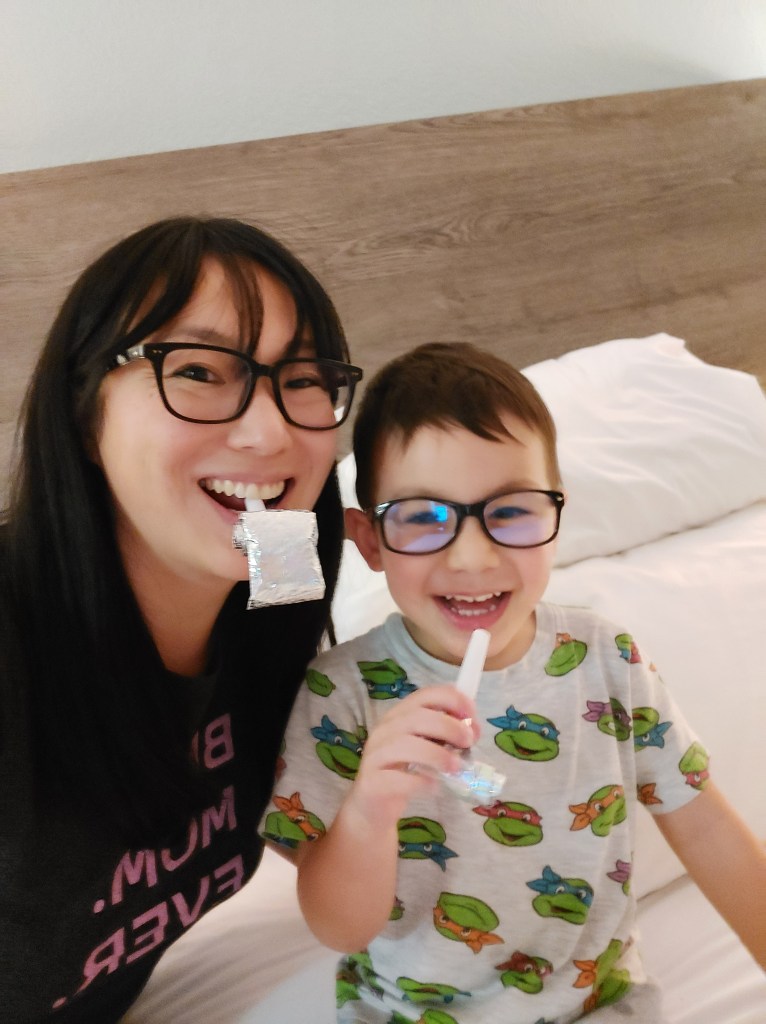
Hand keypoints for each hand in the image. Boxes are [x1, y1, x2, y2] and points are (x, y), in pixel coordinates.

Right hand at [343, 685, 478, 830]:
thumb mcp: (424, 746)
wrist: (372, 806)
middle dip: (449, 727)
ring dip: (437, 754)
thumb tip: (472, 730)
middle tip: (468, 742)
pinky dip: (420, 781)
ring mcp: (376, 754)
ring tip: (456, 767)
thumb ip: (444, 735)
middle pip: (417, 717)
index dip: (453, 700)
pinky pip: (397, 778)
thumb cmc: (403, 771)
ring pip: (405, 744)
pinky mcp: (373, 782)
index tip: (472, 716)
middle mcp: (385, 729)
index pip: (426, 695)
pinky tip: (434, 786)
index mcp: (400, 715)